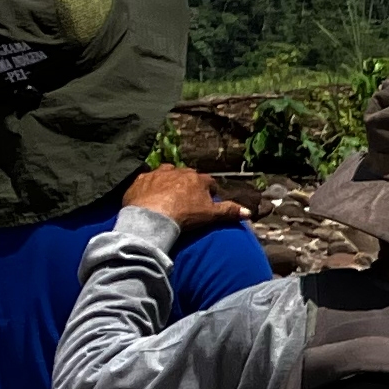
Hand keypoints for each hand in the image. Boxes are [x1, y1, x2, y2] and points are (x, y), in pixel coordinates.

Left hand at [124, 165, 249, 232]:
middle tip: (186, 200)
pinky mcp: (140, 180)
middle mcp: (178, 171)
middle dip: (187, 184)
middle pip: (186, 175)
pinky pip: (145, 180)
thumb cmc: (184, 215)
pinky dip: (148, 187)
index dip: (209, 192)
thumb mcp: (211, 215)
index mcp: (197, 179)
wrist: (152, 217)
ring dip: (167, 181)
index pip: (208, 182)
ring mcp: (157, 173)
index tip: (207, 201)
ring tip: (166, 195)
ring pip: (165, 173)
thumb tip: (249, 212)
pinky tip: (147, 197)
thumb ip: (229, 211)